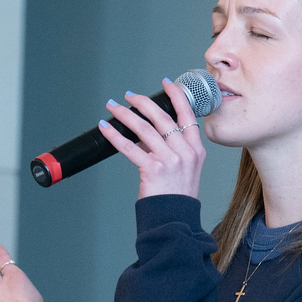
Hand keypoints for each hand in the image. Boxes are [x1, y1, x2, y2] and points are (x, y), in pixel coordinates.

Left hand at [99, 77, 206, 199]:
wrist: (175, 218)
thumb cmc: (178, 195)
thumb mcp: (187, 168)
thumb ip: (173, 148)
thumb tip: (147, 132)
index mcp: (196, 149)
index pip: (187, 115)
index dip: (176, 96)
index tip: (166, 83)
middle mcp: (185, 151)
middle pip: (162, 118)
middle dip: (143, 103)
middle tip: (129, 96)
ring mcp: (169, 159)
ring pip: (144, 129)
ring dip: (125, 114)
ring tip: (113, 106)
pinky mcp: (152, 169)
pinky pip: (129, 146)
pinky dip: (114, 134)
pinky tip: (105, 127)